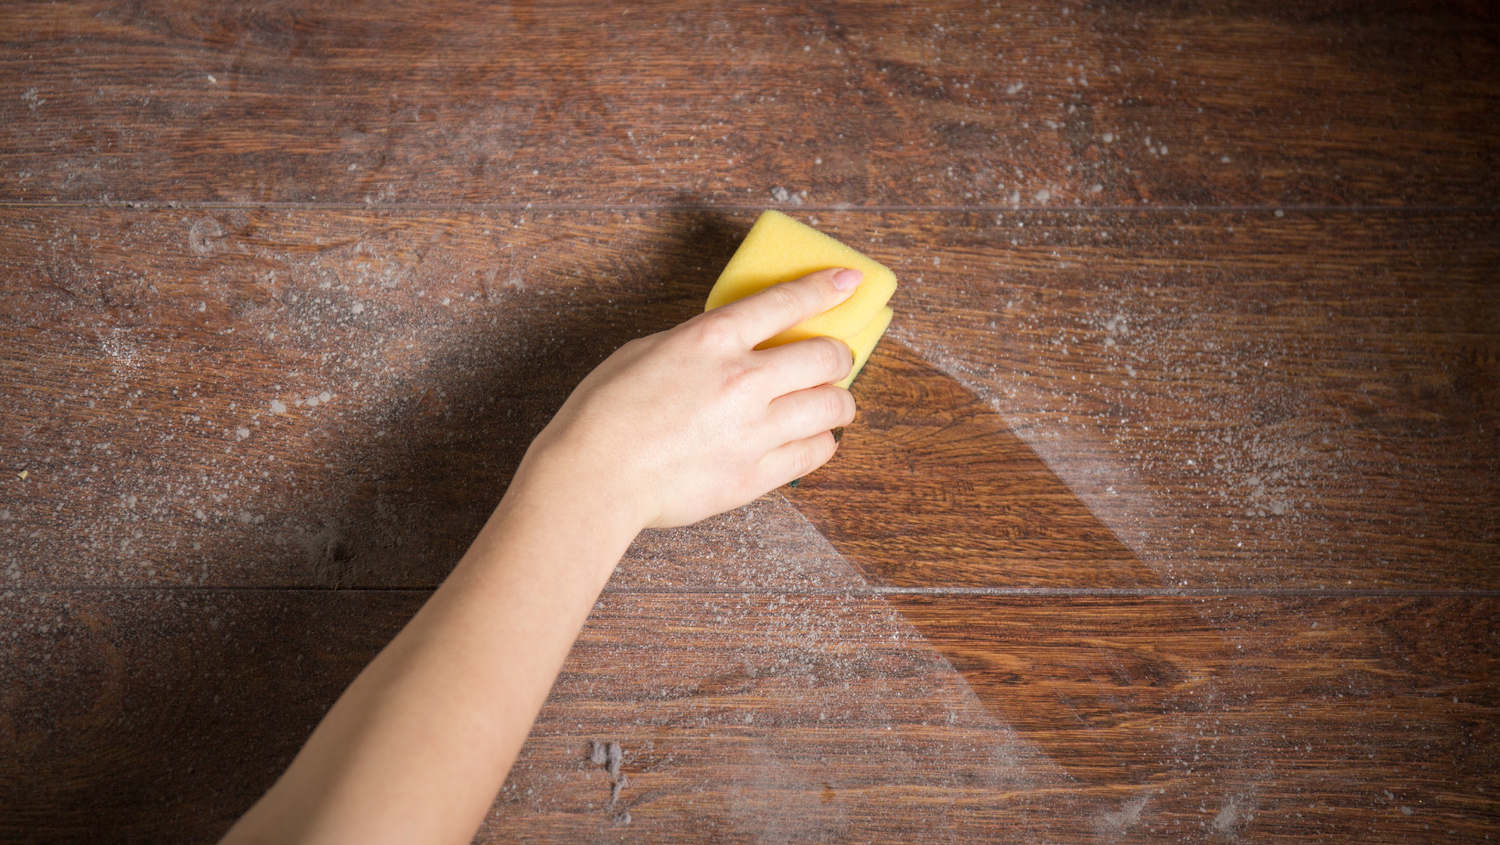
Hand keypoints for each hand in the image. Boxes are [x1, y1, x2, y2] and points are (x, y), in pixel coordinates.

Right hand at [521, 267, 861, 529]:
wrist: (594, 478)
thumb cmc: (605, 414)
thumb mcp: (647, 351)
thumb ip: (700, 344)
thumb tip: (734, 345)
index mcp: (712, 340)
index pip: (787, 302)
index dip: (826, 287)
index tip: (849, 282)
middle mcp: (742, 380)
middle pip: (827, 356)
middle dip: (837, 356)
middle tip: (832, 361)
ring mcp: (754, 430)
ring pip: (833, 407)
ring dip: (837, 402)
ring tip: (827, 405)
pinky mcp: (755, 475)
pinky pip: (815, 453)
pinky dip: (819, 442)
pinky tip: (808, 439)